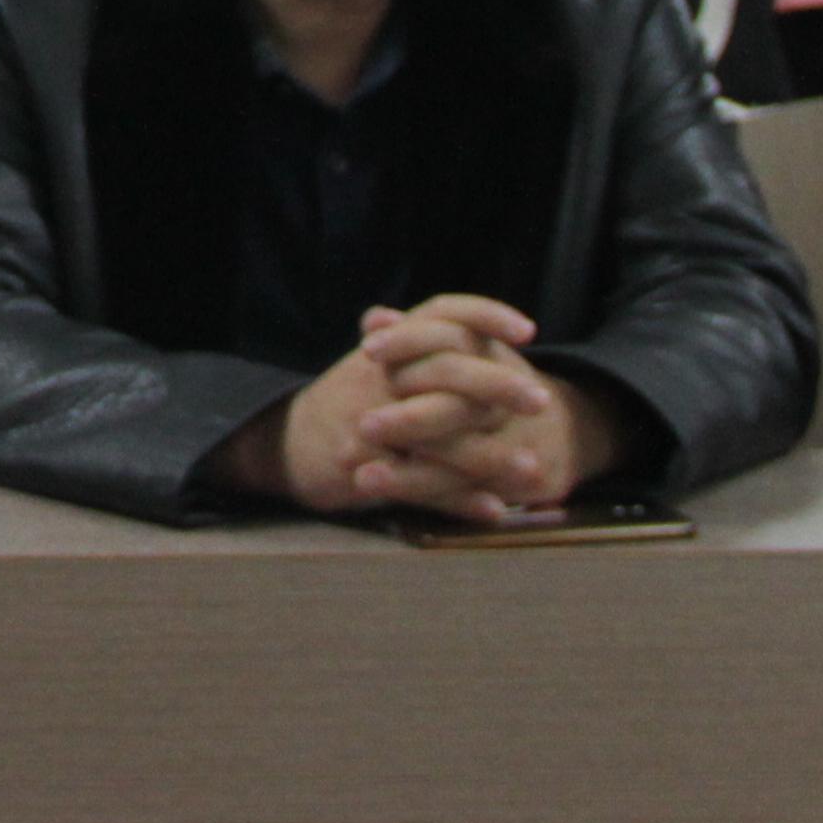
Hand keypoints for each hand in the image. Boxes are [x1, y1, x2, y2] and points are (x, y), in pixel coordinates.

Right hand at [220, 297, 603, 523]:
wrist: (283, 442)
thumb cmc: (343, 402)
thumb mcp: (376, 364)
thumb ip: (418, 345)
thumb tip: (469, 327)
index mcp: (389, 346)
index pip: (440, 313)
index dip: (485, 315)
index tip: (529, 331)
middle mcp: (379, 376)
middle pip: (446, 369)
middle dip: (498, 384)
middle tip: (540, 400)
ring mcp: (369, 422)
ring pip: (439, 435)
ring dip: (489, 454)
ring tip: (532, 469)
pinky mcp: (362, 468)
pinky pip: (420, 485)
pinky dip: (459, 500)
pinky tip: (495, 510)